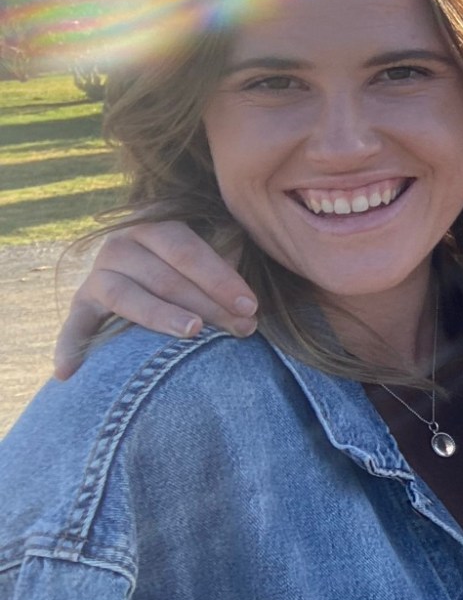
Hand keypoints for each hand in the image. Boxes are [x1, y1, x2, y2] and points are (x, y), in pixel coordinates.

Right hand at [54, 222, 256, 379]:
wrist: (145, 275)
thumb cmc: (194, 270)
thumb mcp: (210, 255)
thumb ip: (228, 262)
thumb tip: (255, 293)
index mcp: (155, 226)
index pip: (187, 249)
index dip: (220, 277)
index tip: (251, 306)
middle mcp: (121, 244)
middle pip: (164, 276)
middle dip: (208, 304)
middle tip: (242, 329)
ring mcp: (97, 274)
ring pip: (128, 296)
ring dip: (161, 316)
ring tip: (192, 332)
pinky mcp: (80, 304)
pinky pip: (75, 325)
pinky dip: (69, 347)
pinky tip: (70, 373)